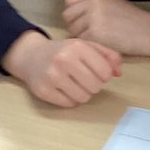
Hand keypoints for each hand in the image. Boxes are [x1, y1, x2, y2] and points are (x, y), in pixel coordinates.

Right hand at [2, 30, 121, 107]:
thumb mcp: (86, 46)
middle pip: (95, 87)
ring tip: (74, 84)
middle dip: (93, 85)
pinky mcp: (44, 91)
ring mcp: (52, 77)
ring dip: (82, 93)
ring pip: (83, 98)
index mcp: (77, 47)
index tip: (95, 71)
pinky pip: (69, 104)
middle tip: (84, 78)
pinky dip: (69, 99)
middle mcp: (64, 60)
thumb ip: (107, 55)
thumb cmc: (63, 51)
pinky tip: (63, 89)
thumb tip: (119, 73)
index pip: (105, 73)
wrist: (31, 56)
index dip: (103, 75)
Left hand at [63, 0, 149, 57]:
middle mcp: (93, 3)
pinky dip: (88, 45)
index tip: (81, 21)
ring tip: (97, 40)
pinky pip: (81, 41)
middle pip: (67, 16)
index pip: (69, 2)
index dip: (74, 13)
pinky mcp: (95, 33)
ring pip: (73, 30)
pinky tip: (100, 45)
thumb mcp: (114, 4)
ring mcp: (93, 17)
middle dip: (74, 26)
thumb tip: (77, 16)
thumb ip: (95, 5)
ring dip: (81, 37)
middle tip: (88, 34)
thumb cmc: (135, 21)